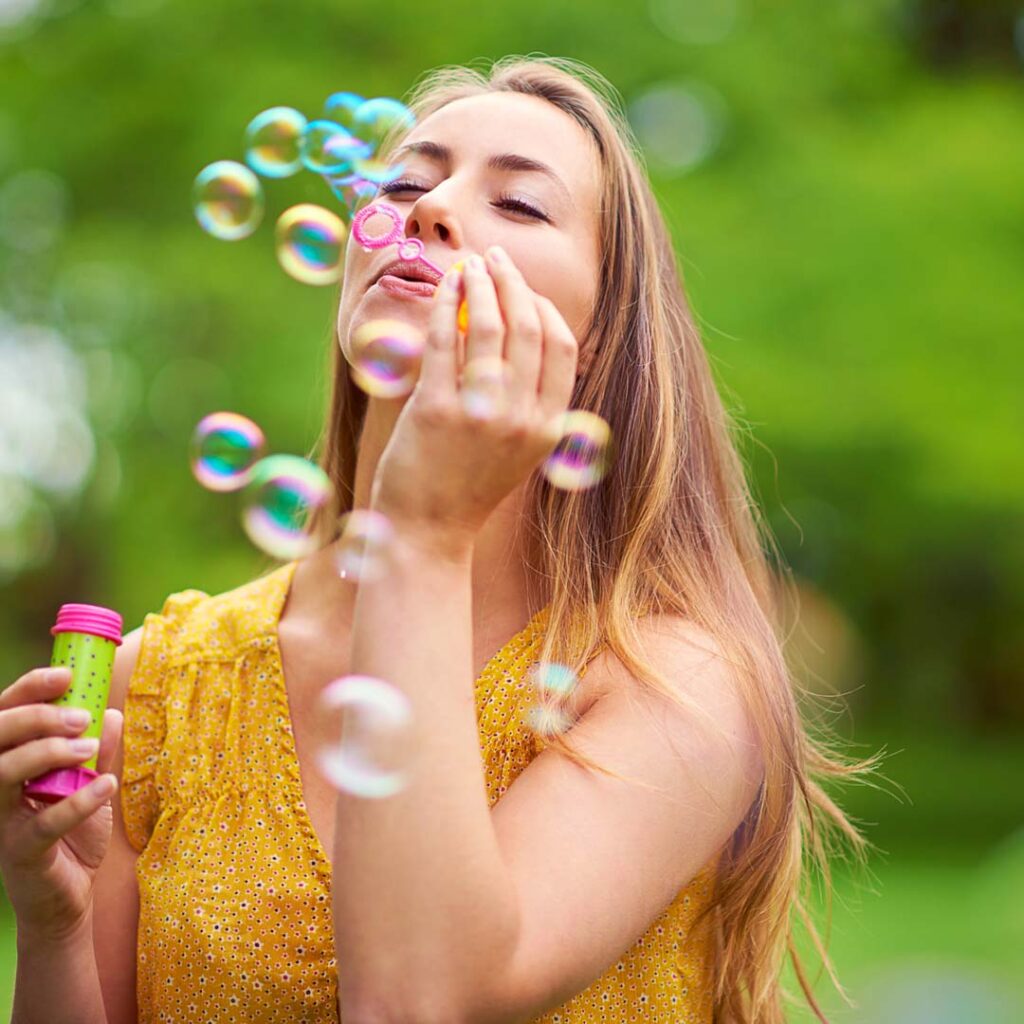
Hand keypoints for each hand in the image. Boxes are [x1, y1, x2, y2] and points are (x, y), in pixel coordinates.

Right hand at [0, 666, 122, 943]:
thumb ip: (98, 750)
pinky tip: (107, 785)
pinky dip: (78, 801)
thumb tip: (111, 714)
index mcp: (9, 763)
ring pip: (3, 774)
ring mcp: (2, 821)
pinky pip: (44, 823)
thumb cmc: (71, 834)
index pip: (4, 716)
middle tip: (80, 715)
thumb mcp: (88, 784)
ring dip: (47, 753)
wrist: (67, 898)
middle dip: (35, 717)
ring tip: (89, 747)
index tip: (66, 674)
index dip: (29, 689)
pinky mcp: (21, 852)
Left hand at [369, 246, 578, 554]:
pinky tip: (440, 286)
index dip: (542, 307)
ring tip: (468, 266)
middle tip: (495, 260)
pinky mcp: (434, 410)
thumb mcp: (518, 449)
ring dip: (478, 284)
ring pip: (487, 326)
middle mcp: (520, 418)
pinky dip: (441, 303)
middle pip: (527, 326)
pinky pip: (441, 339)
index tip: (522, 289)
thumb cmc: (468, 486)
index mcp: (547, 426)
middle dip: (512, 283)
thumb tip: (522, 332)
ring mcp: (478, 414)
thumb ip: (530, 401)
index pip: (561, 345)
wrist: (428, 532)